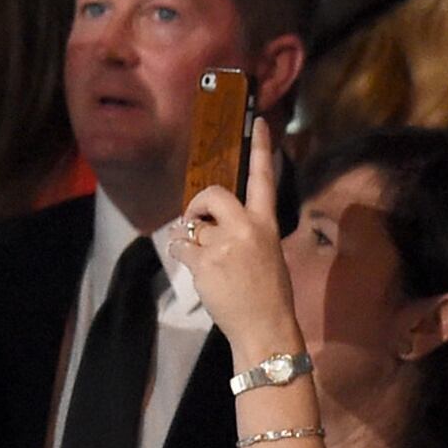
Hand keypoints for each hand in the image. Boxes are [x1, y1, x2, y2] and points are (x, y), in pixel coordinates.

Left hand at [164, 119, 296, 355]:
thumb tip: (210, 221)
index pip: (264, 179)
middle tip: (197, 223)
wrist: (266, 327)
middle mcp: (247, 229)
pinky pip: (179, 245)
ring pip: (190, 224)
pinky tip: (196, 268)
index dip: (261, 149)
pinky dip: (180, 253)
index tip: (257, 121)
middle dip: (197, 205)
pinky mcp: (205, 261)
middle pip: (212, 194)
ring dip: (188, 238)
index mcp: (267, 224)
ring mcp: (225, 245)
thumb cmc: (266, 293)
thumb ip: (244, 231)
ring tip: (205, 259)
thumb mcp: (268, 253)